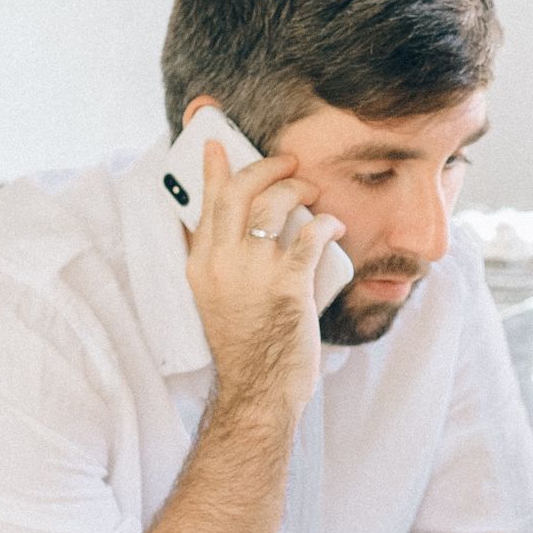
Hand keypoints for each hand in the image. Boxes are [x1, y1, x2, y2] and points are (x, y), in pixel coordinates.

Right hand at [184, 141, 345, 418]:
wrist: (258, 389)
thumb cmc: (243, 345)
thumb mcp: (213, 298)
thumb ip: (218, 261)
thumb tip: (232, 226)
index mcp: (200, 264)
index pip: (205, 202)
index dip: (213, 168)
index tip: (217, 143)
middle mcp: (221, 262)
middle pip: (238, 191)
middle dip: (265, 167)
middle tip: (288, 163)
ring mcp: (253, 272)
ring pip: (273, 205)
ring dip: (297, 190)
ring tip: (311, 193)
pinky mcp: (288, 285)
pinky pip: (309, 235)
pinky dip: (324, 223)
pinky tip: (332, 225)